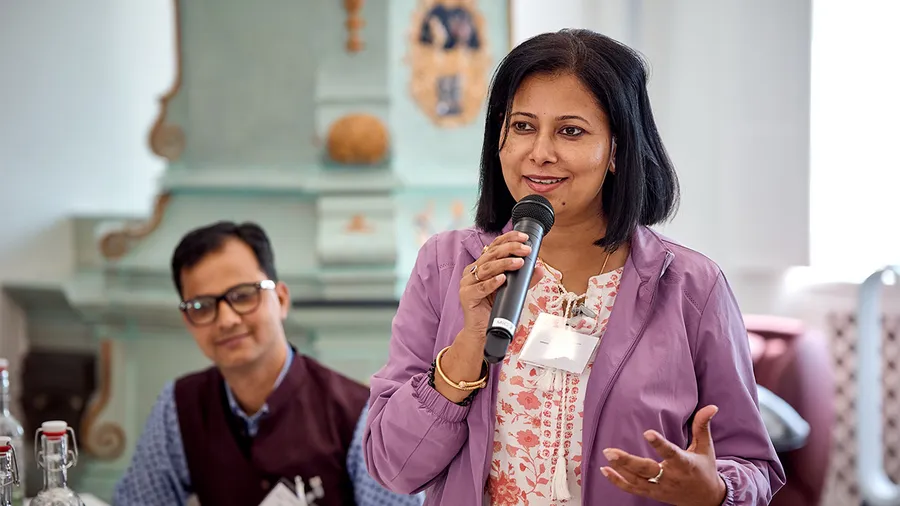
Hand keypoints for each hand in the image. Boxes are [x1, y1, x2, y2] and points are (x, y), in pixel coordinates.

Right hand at [458, 231, 544, 341]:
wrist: (483, 331)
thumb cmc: (495, 309)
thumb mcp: (513, 290)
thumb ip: (524, 279)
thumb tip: (539, 268)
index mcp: (482, 265)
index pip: (494, 246)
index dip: (509, 239)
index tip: (524, 238)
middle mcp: (473, 271)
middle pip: (491, 254)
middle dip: (510, 249)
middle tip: (526, 250)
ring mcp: (467, 283)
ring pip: (486, 268)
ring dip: (504, 263)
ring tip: (519, 263)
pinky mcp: (466, 296)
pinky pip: (480, 287)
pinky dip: (492, 283)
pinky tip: (502, 279)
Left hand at [600, 405, 726, 505]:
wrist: (706, 499)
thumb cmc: (704, 469)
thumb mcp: (705, 448)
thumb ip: (702, 426)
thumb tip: (711, 406)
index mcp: (684, 464)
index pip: (671, 453)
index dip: (659, 444)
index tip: (647, 432)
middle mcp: (671, 478)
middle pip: (647, 470)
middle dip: (628, 461)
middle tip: (610, 451)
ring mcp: (660, 488)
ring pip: (637, 481)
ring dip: (620, 469)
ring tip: (606, 454)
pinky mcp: (653, 494)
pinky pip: (633, 489)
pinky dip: (618, 481)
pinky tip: (605, 470)